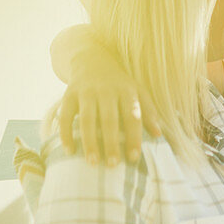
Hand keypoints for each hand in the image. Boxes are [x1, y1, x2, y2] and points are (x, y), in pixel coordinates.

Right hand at [56, 40, 158, 164]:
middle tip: (113, 165)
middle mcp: (107, 90)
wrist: (92, 59)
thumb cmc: (119, 83)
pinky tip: (70, 151)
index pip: (132, 116)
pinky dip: (66, 134)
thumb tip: (158, 135)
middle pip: (109, 120)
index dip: (133, 137)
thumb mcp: (137, 91)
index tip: (133, 158)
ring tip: (93, 163)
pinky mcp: (69, 94)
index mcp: (127, 91)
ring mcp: (87, 92)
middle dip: (111, 143)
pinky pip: (66, 116)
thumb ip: (148, 111)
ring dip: (89, 142)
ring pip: (87, 119)